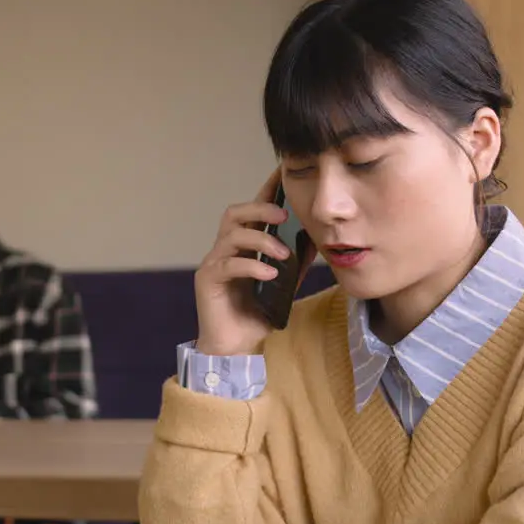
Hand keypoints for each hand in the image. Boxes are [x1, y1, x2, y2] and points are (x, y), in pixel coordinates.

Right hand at [194, 168, 306, 355]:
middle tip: (284, 215)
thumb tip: (316, 238)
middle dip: (260, 208)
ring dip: (261, 241)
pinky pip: (228, 265)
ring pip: (231, 236)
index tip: (283, 174)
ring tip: (282, 254)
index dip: (266, 191)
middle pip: (234, 214)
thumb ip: (294, 262)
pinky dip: (252, 266)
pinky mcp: (207, 282)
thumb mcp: (282, 285)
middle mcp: (223, 251)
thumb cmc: (256, 316)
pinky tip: (270, 275)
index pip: (252, 211)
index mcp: (241, 247)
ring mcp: (213, 265)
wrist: (235, 350)